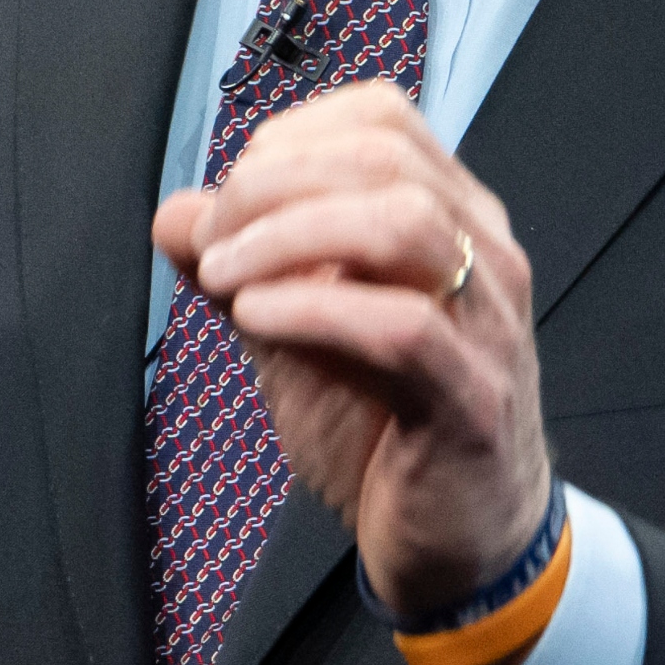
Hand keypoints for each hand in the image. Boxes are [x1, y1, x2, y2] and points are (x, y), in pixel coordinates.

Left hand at [152, 79, 554, 620]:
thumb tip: (174, 213)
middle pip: (383, 158)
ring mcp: (490, 322)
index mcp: (452, 216)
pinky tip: (256, 320)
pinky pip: (400, 327)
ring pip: (401, 222)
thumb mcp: (295, 335)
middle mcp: (483, 252)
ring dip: (289, 236)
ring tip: (224, 277)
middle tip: (211, 241)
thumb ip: (242, 269)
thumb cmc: (385, 429)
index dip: (290, 138)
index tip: (226, 196)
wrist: (459, 547)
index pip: (382, 117)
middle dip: (273, 185)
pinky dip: (313, 309)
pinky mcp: (475, 397)